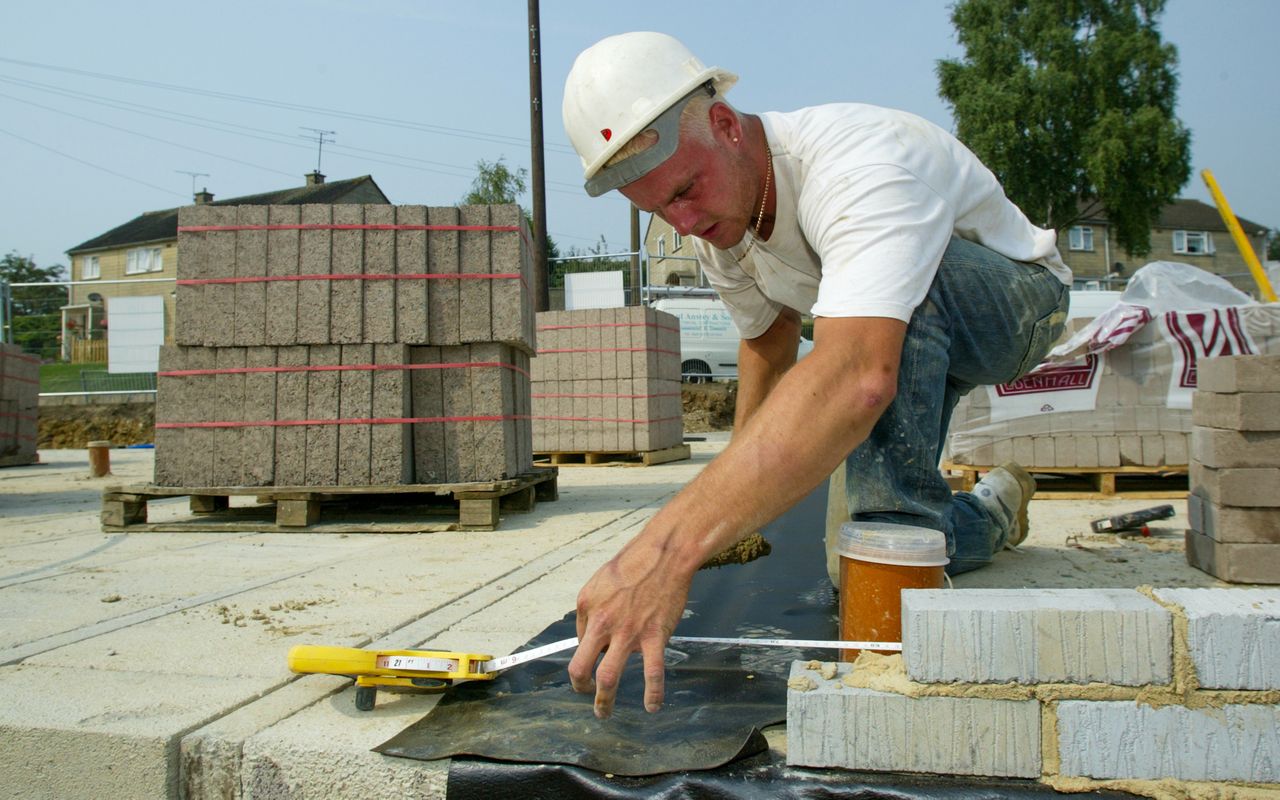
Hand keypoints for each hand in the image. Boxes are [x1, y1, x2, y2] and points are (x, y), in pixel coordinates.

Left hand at [567, 532, 693, 718]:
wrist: (664, 555)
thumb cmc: (634, 564)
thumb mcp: (599, 581)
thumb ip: (592, 609)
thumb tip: (589, 634)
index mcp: (587, 607)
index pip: (579, 640)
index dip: (586, 651)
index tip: (594, 656)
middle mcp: (603, 623)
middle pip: (580, 667)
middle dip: (579, 687)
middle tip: (584, 694)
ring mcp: (628, 633)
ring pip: (608, 678)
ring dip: (603, 701)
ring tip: (603, 711)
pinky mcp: (654, 638)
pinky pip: (652, 674)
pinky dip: (652, 695)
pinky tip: (652, 707)